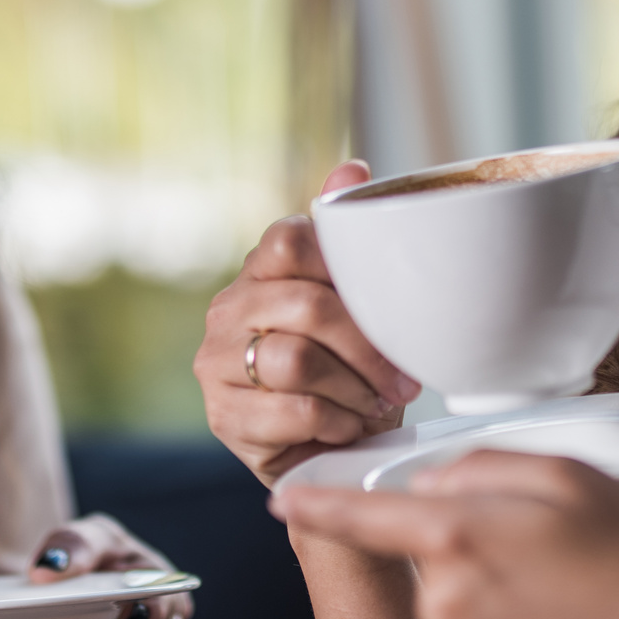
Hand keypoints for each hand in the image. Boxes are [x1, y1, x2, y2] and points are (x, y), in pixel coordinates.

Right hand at [195, 160, 421, 485]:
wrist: (328, 450)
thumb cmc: (348, 371)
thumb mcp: (358, 305)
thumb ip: (349, 240)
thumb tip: (354, 168)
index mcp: (261, 270)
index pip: (291, 238)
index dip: (345, 270)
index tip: (386, 307)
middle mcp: (228, 308)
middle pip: (308, 306)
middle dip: (369, 348)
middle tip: (402, 378)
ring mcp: (217, 362)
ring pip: (299, 360)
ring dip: (353, 389)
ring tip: (374, 404)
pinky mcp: (223, 416)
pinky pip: (293, 410)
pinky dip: (336, 422)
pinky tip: (345, 427)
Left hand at [274, 450, 618, 618]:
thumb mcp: (571, 477)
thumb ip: (485, 466)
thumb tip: (440, 479)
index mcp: (458, 535)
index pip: (362, 515)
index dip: (319, 502)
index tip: (286, 497)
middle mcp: (445, 601)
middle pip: (426, 551)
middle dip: (470, 539)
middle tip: (545, 543)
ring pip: (451, 599)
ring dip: (490, 587)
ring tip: (563, 588)